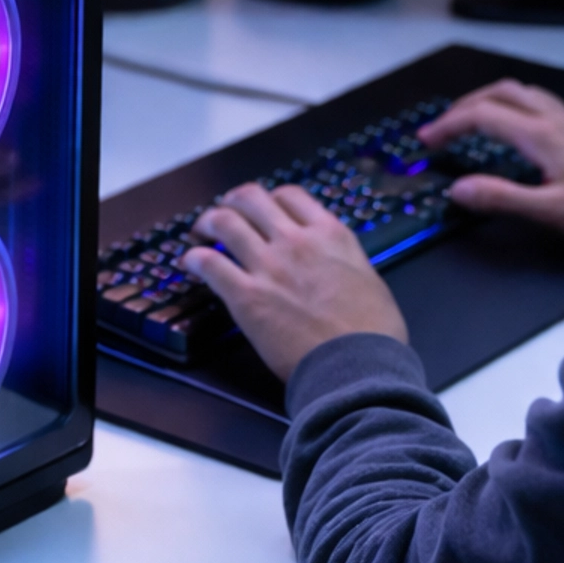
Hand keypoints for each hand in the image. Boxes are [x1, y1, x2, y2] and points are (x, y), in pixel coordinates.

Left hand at [182, 183, 408, 383]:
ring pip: (224, 221)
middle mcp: (296, 241)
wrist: (358, 366)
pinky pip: (209, 263)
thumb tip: (335, 265)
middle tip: (225, 214)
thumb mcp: (369, 279)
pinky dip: (194, 258)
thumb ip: (344, 262)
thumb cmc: (373, 334)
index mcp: (330, 235)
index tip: (262, 211)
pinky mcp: (246, 296)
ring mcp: (269, 266)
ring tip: (200, 233)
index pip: (290, 196)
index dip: (270, 200)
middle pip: (251, 198)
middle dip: (233, 202)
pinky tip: (190, 263)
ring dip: (207, 223)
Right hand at [419, 81, 563, 250]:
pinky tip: (516, 131)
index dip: (449, 124)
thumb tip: (459, 189)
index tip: (427, 140)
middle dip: (466, 103)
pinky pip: (542, 105)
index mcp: (544, 136)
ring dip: (492, 99)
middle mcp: (558, 120)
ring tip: (473, 120)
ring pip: (525, 93)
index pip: (484, 114)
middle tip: (444, 125)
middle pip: (503, 91)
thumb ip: (502, 198)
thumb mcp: (552, 212)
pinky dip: (515, 108)